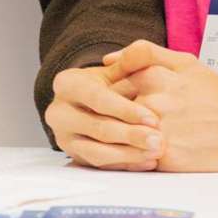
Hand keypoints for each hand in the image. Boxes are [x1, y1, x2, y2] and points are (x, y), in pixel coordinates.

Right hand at [44, 63, 163, 170]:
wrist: (92, 103)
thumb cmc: (110, 83)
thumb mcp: (116, 68)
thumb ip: (130, 60)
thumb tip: (137, 52)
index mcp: (66, 84)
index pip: (98, 99)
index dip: (126, 110)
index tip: (153, 119)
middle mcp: (58, 112)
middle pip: (98, 128)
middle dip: (131, 136)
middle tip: (159, 141)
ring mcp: (63, 137)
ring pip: (97, 153)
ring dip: (129, 155)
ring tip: (155, 154)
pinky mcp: (74, 156)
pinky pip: (100, 166)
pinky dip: (125, 164)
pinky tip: (147, 162)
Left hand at [104, 40, 217, 171]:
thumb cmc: (217, 93)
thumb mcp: (185, 63)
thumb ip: (145, 54)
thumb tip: (108, 61)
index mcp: (153, 76)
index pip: (107, 83)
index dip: (105, 93)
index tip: (111, 100)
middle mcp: (151, 102)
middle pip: (108, 110)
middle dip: (107, 116)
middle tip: (112, 121)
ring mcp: (157, 130)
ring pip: (117, 135)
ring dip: (115, 138)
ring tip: (126, 139)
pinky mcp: (165, 157)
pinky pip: (131, 159)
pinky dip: (128, 159)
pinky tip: (136, 155)